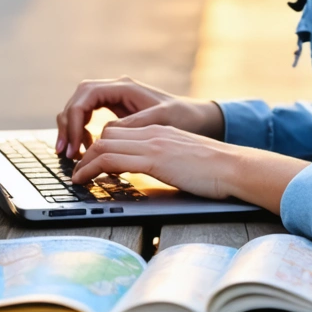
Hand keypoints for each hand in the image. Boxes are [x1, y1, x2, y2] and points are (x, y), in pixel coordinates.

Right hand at [56, 76, 223, 157]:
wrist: (200, 118)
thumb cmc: (185, 117)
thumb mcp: (162, 121)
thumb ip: (134, 125)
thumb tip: (104, 134)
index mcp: (125, 87)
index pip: (86, 95)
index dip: (74, 119)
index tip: (73, 145)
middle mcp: (118, 89)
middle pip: (78, 99)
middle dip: (67, 123)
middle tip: (64, 152)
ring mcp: (117, 98)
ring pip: (81, 106)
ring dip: (72, 127)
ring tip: (70, 153)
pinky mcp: (118, 111)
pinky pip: (91, 116)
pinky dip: (83, 130)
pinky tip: (86, 149)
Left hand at [70, 123, 307, 212]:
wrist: (235, 167)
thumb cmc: (215, 170)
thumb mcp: (184, 159)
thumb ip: (165, 159)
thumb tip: (154, 175)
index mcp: (160, 130)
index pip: (119, 131)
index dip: (100, 146)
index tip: (90, 164)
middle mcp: (153, 132)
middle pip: (107, 135)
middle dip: (86, 153)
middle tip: (76, 171)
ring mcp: (153, 143)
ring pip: (104, 144)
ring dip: (84, 162)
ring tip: (76, 178)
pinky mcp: (155, 158)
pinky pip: (112, 159)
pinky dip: (93, 169)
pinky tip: (86, 181)